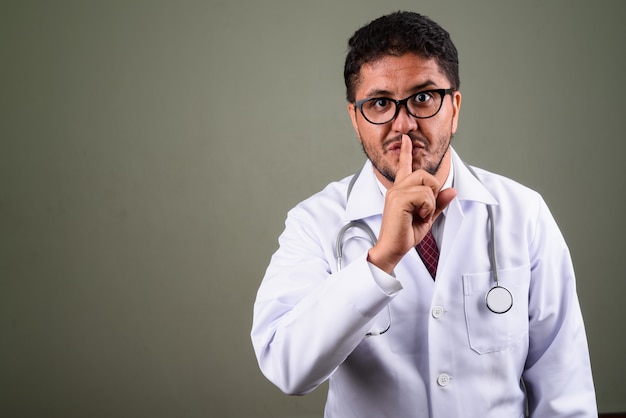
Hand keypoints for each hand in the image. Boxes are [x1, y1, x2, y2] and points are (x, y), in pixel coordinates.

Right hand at [367, 135, 456, 273]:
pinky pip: (424, 195)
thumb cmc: (405, 235)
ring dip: (431, 203)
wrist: (392, 248)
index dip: (406, 152)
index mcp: (401, 191)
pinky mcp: (399, 199)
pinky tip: (419, 217)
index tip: (406, 139)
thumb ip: (438, 203)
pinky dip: (428, 208)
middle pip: (425, 174)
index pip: (404, 167)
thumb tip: (452, 190)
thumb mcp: (427, 218)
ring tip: (421, 215)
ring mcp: (396, 192)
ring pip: (427, 185)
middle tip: (426, 210)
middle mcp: (397, 188)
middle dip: (433, 191)